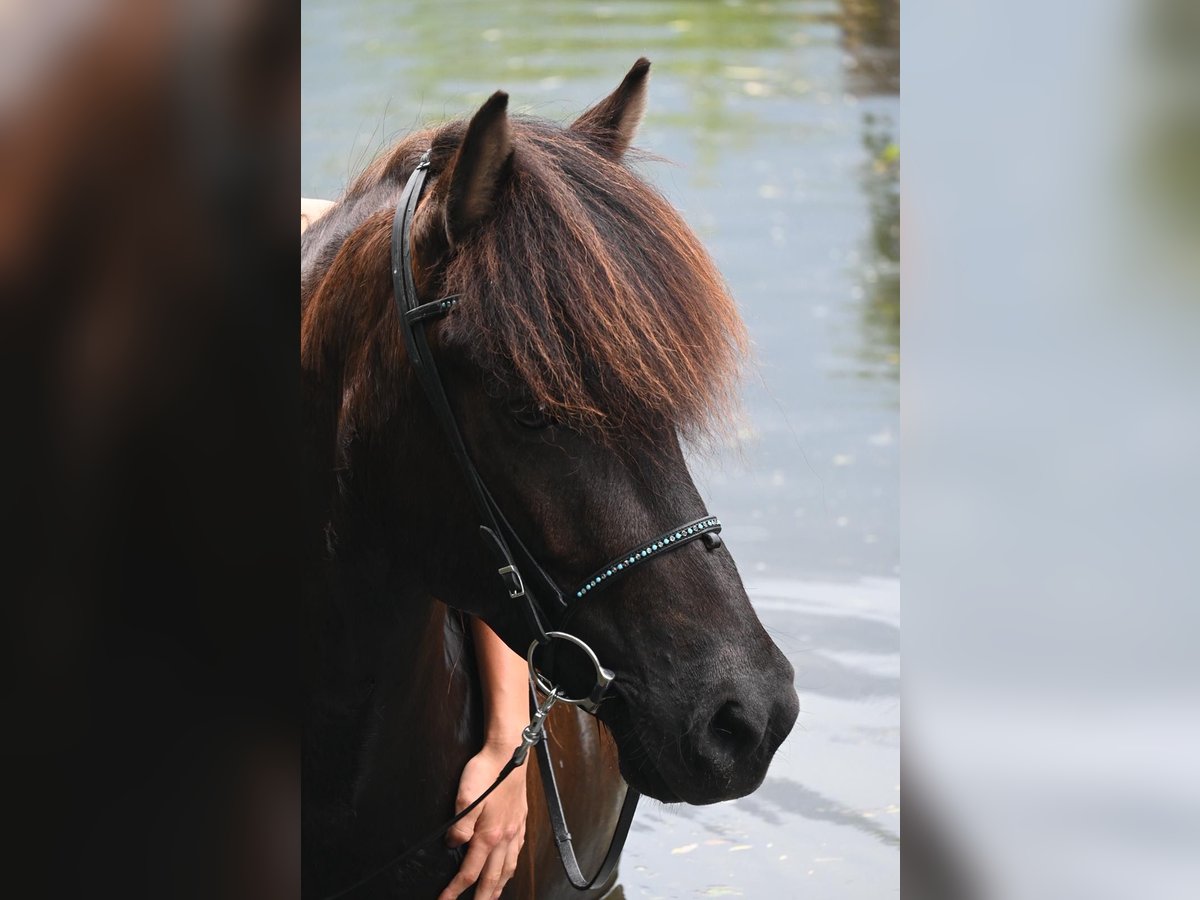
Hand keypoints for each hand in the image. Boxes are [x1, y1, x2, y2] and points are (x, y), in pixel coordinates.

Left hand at [438, 741, 527, 899]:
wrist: (509, 752)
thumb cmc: (487, 771)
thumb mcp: (465, 797)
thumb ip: (459, 827)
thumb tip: (453, 845)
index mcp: (489, 835)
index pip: (470, 872)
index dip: (455, 890)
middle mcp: (504, 837)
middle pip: (492, 878)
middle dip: (482, 898)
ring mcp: (515, 830)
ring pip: (508, 868)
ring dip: (499, 887)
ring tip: (493, 896)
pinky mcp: (521, 820)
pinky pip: (517, 853)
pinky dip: (512, 867)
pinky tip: (509, 866)